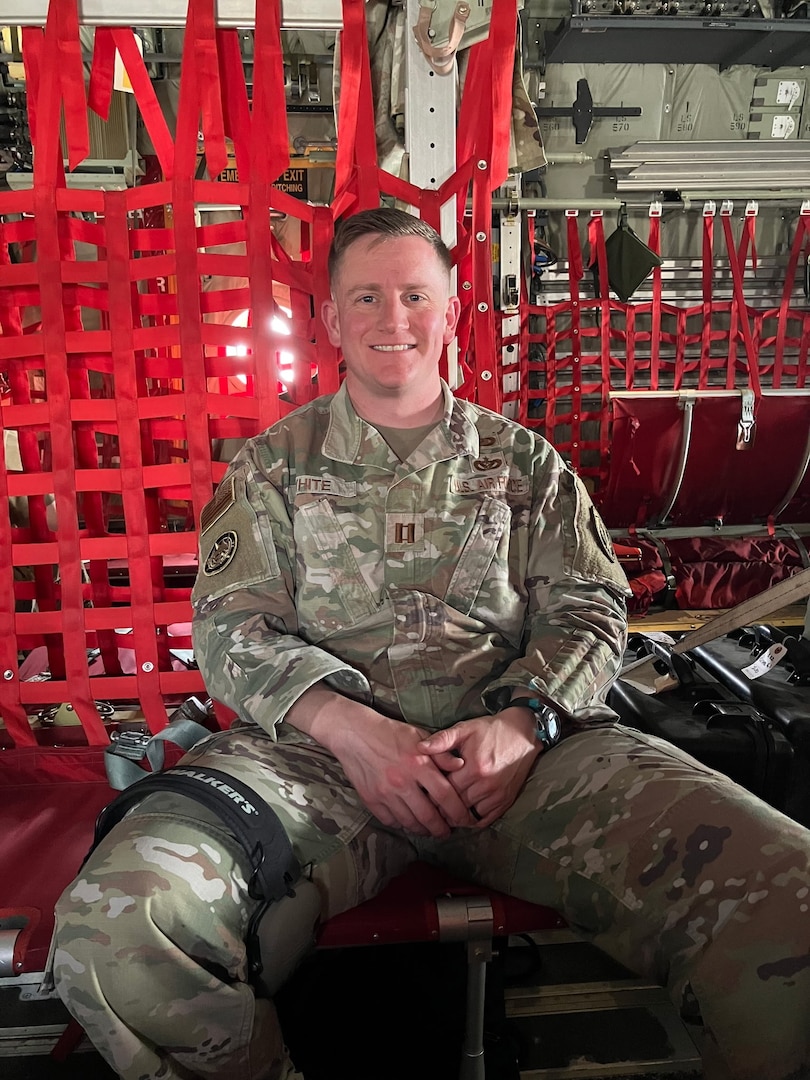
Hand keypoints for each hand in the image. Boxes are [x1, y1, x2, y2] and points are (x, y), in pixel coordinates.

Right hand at [332, 713, 471, 838]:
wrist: (354, 733)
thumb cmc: (389, 732)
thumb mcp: (419, 735)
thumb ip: (441, 753)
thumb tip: (461, 766)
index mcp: (418, 763)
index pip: (445, 796)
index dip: (458, 812)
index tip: (464, 820)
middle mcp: (403, 781)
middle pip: (428, 816)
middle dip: (441, 829)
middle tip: (446, 832)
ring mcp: (385, 792)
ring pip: (409, 822)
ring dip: (422, 830)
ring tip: (429, 829)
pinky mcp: (371, 799)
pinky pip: (390, 820)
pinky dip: (401, 824)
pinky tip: (407, 821)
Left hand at [418, 709, 542, 827]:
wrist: (524, 734)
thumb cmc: (491, 730)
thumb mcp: (465, 729)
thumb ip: (442, 739)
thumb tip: (419, 748)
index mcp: (473, 767)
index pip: (444, 789)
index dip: (430, 793)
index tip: (421, 794)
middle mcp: (485, 784)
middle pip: (454, 805)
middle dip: (439, 807)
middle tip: (427, 808)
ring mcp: (497, 795)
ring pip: (468, 816)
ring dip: (454, 816)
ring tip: (441, 813)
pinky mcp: (505, 801)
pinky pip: (484, 820)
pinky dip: (471, 820)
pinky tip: (461, 815)